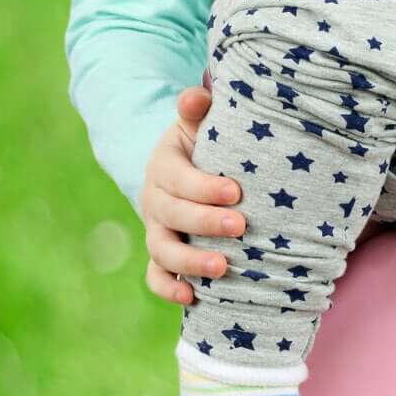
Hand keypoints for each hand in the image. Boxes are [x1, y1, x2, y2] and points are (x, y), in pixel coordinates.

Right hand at [140, 85, 244, 304]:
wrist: (182, 173)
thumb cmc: (203, 146)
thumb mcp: (198, 125)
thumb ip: (197, 109)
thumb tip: (195, 95)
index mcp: (165, 166)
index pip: (178, 177)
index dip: (204, 187)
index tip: (236, 192)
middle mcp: (156, 201)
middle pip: (172, 216)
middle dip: (205, 223)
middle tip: (241, 227)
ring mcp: (157, 231)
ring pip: (162, 251)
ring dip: (190, 263)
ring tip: (223, 269)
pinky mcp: (161, 256)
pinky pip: (155, 277)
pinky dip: (169, 289)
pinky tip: (192, 299)